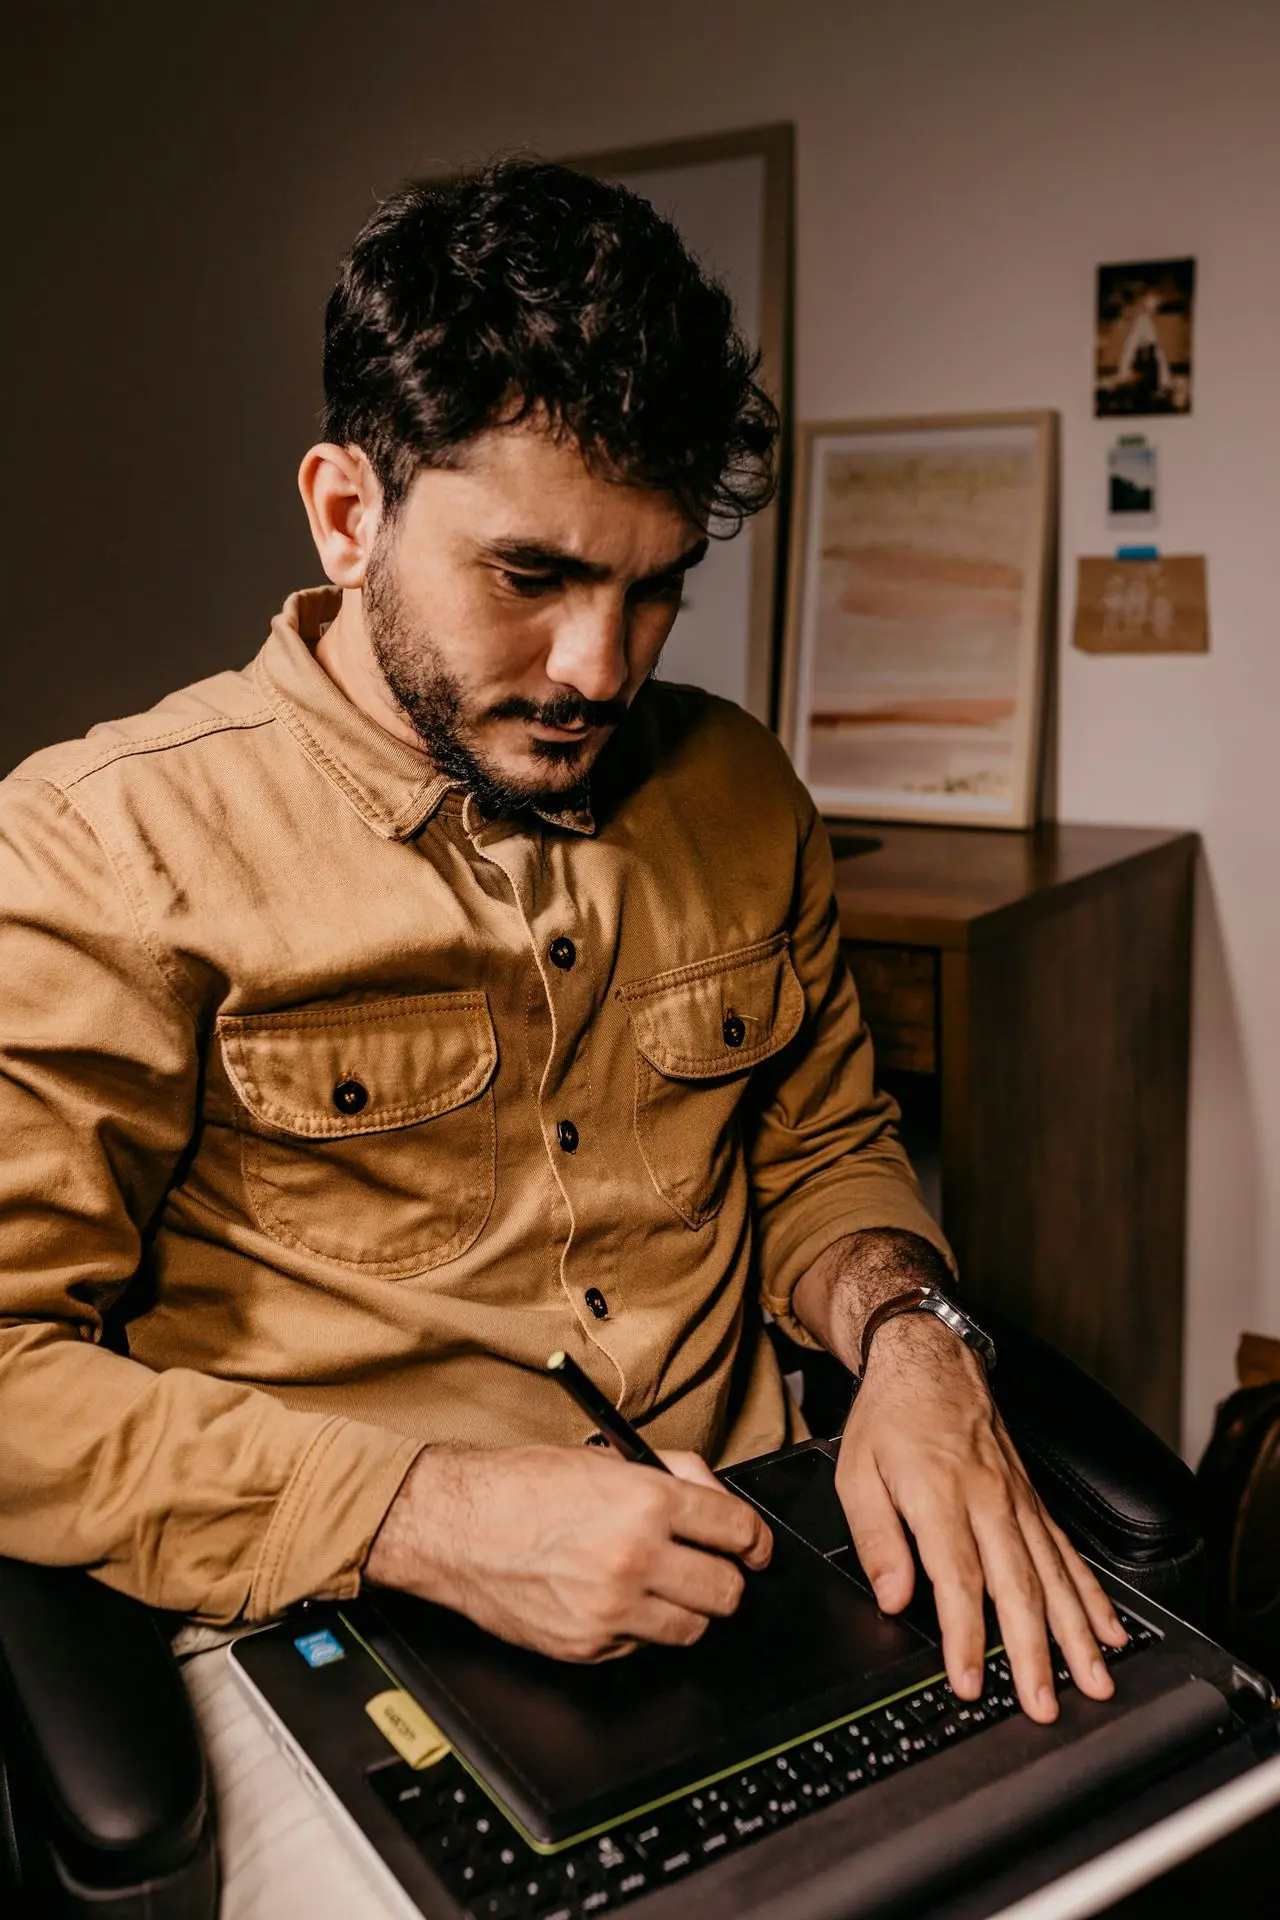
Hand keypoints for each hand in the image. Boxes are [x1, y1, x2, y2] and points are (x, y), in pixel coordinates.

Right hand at [364, 1444, 772, 1661]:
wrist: (457, 1526)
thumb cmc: (522, 1485)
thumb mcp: (606, 1457)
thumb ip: (670, 1473)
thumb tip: (714, 1497)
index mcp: (647, 1501)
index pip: (738, 1530)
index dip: (754, 1541)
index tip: (754, 1547)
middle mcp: (636, 1557)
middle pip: (727, 1590)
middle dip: (725, 1578)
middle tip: (709, 1568)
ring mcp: (614, 1608)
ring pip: (694, 1628)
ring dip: (687, 1608)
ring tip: (661, 1585)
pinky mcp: (590, 1645)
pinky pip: (642, 1646)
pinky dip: (638, 1627)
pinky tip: (612, 1599)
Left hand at [836, 1315, 1127, 1722]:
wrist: (930, 1360)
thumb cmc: (890, 1417)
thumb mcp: (856, 1472)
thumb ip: (876, 1539)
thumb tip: (892, 1597)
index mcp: (940, 1496)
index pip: (958, 1579)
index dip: (965, 1636)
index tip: (970, 1682)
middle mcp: (989, 1500)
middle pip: (1018, 1586)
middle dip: (1034, 1653)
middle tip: (1043, 1704)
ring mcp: (1019, 1501)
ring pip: (1054, 1575)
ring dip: (1076, 1634)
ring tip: (1096, 1680)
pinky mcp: (1034, 1501)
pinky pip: (1068, 1553)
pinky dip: (1091, 1595)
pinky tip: (1110, 1629)